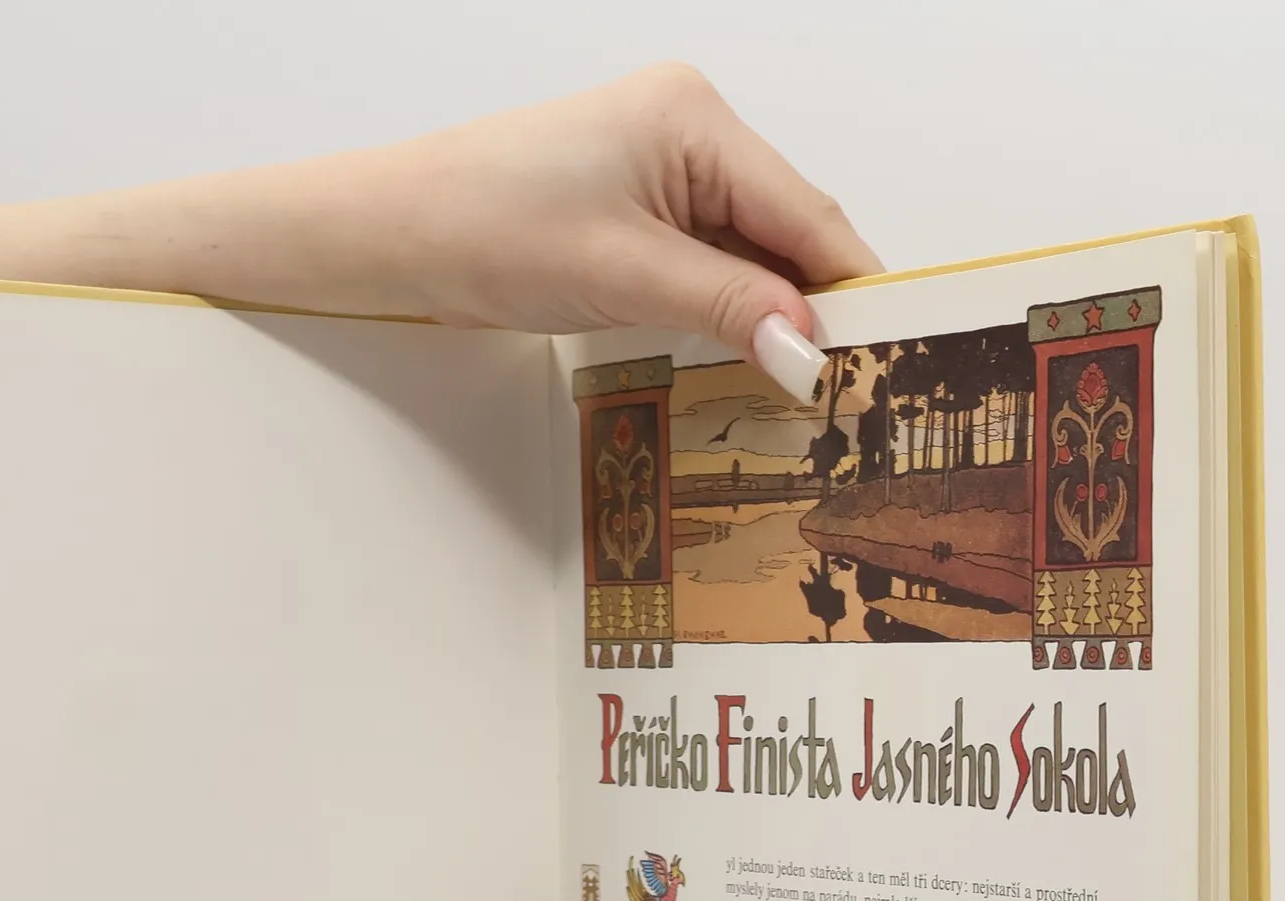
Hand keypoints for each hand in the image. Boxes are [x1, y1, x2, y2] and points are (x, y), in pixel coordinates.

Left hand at [110, 66, 881, 392]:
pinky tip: (744, 370)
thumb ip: (726, 310)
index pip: (807, 214)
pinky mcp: (632, 213)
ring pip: (747, 258)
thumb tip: (810, 354)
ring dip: (771, 323)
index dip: (853, 290)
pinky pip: (705, 267)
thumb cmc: (483, 227)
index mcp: (696, 119)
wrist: (388, 233)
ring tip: (808, 398)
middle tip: (857, 396)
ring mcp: (660, 173)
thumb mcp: (620, 274)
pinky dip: (727, 317)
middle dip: (816, 312)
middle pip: (786, 235)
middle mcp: (689, 132)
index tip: (896, 358)